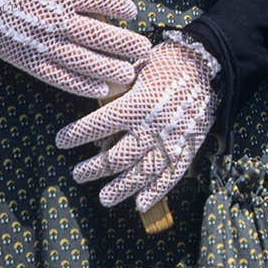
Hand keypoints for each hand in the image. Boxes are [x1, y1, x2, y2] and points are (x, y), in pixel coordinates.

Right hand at [0, 0, 155, 97]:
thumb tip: (108, 9)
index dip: (119, 5)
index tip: (132, 13)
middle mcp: (52, 17)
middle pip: (97, 32)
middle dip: (125, 43)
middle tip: (142, 49)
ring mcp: (41, 42)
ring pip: (83, 58)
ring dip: (111, 68)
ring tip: (129, 72)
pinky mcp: (30, 61)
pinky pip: (61, 77)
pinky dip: (83, 85)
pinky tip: (102, 88)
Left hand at [55, 35, 218, 210]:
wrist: (205, 65)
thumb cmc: (165, 63)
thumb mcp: (134, 69)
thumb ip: (115, 91)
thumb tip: (93, 108)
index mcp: (135, 104)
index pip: (96, 126)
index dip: (75, 136)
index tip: (61, 141)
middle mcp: (151, 127)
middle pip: (115, 158)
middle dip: (93, 169)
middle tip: (78, 174)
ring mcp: (171, 141)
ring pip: (141, 173)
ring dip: (120, 188)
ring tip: (104, 199)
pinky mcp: (188, 147)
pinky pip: (171, 176)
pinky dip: (155, 192)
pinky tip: (140, 204)